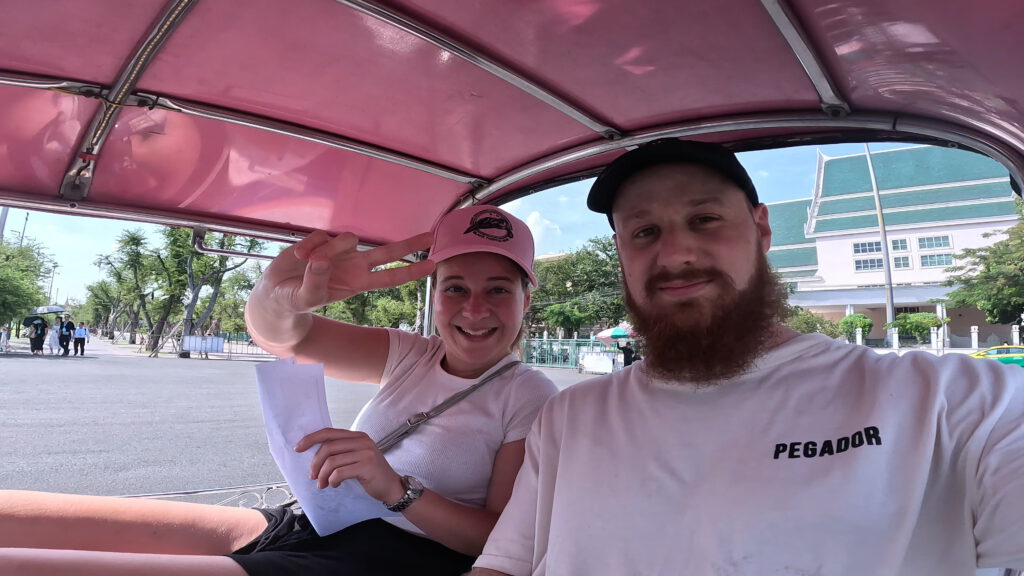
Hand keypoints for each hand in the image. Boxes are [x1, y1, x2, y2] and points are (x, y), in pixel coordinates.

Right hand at [255, 230, 435, 315]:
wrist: (275, 292)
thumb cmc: (295, 299)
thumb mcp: (305, 298)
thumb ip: (315, 283)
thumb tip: (323, 261)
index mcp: (356, 283)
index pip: (389, 277)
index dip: (410, 271)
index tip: (432, 265)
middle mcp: (353, 265)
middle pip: (386, 252)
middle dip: (408, 244)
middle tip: (430, 235)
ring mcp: (339, 252)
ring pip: (347, 239)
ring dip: (328, 249)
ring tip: (306, 264)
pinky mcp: (322, 241)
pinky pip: (322, 235)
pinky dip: (308, 245)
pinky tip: (297, 257)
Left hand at [295, 427, 404, 502]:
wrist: (392, 487)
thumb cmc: (371, 474)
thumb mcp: (356, 458)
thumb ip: (340, 452)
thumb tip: (314, 456)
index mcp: (357, 436)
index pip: (329, 433)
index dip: (311, 439)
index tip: (298, 448)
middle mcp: (362, 441)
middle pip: (328, 447)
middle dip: (315, 463)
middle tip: (312, 476)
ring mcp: (366, 452)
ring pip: (332, 461)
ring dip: (323, 475)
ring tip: (323, 484)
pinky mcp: (367, 466)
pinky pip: (340, 472)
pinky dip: (333, 480)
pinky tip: (335, 485)